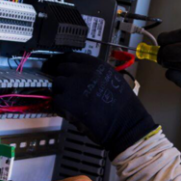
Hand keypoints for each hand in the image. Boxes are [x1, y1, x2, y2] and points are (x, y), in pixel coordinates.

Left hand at [42, 53, 156, 158]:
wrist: (124, 124)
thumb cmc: (123, 106)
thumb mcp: (114, 79)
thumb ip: (97, 74)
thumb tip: (84, 75)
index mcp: (95, 65)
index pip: (72, 57)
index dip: (68, 65)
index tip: (67, 71)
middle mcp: (82, 72)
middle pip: (61, 69)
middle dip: (64, 79)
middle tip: (69, 90)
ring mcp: (72, 85)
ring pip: (56, 84)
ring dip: (61, 93)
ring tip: (71, 103)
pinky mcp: (66, 101)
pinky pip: (55, 101)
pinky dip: (60, 108)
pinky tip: (71, 113)